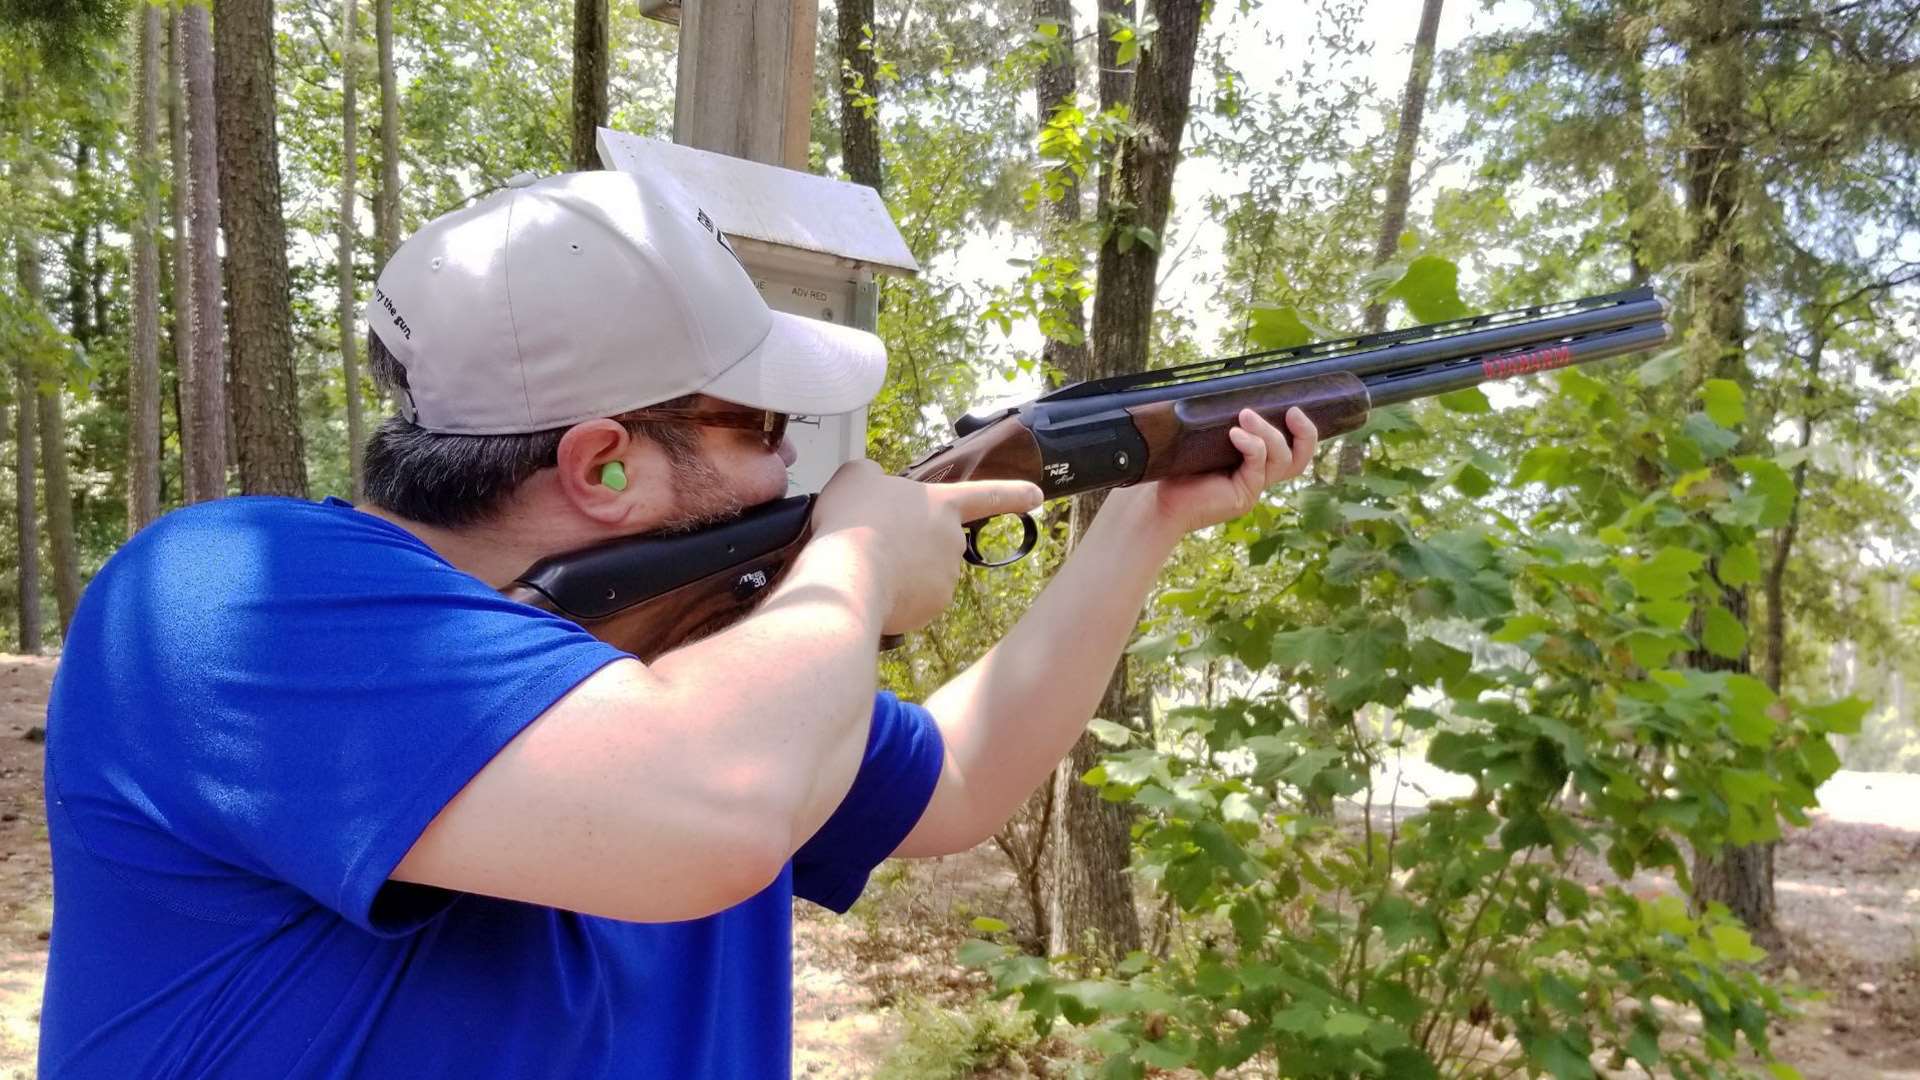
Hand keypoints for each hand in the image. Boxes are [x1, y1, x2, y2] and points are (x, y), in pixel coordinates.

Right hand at [812, 460, 1042, 634]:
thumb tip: (876, 485)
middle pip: (939, 540)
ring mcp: (946, 577)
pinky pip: (915, 600)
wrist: (848, 574)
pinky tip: (872, 589)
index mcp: (943, 504)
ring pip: (924, 572)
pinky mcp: (932, 608)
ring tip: (868, 565)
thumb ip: (873, 476)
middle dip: (913, 544)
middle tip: (876, 542)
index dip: (1014, 494)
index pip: (987, 494)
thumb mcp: (857, 478)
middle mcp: (953, 541)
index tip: (1037, 495)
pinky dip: (897, 596)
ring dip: (903, 570)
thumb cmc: (854, 520)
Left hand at [1114, 406, 1319, 538]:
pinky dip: (1251, 446)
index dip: (1305, 432)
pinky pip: (1257, 467)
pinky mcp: (1243, 496)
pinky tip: (1235, 434)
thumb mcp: (1206, 436)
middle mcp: (1259, 476)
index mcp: (1256, 462)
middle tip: (1293, 411)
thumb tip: (1229, 384)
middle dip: (1305, 434)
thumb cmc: (1179, 465)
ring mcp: (1252, 487)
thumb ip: (1223, 419)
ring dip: (1268, 433)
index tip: (1294, 407)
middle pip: (1299, 459)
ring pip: (1281, 461)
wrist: (1158, 498)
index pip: (1294, 450)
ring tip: (1246, 415)